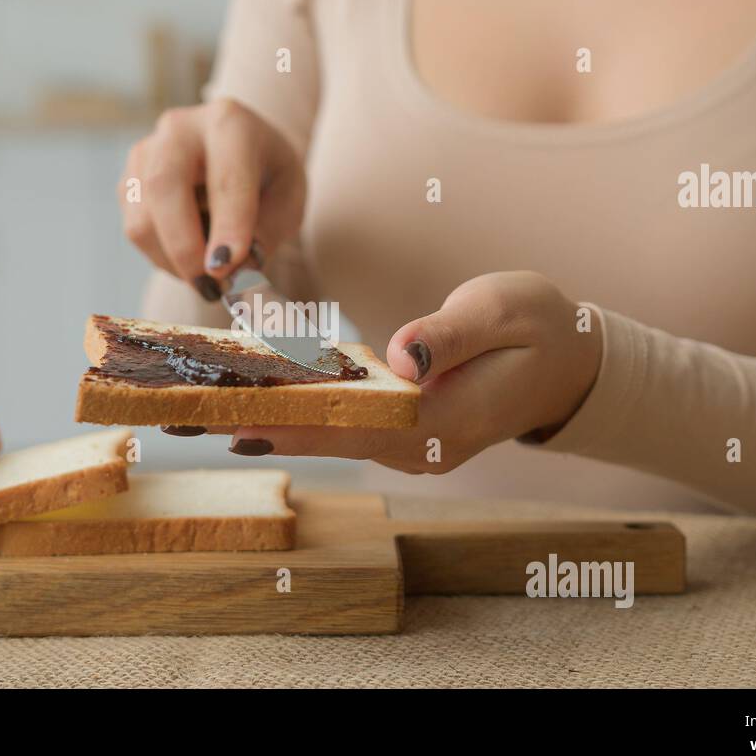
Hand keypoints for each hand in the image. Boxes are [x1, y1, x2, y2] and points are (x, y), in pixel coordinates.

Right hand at [117, 98, 305, 300]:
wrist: (236, 153)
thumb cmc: (266, 176)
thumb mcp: (288, 198)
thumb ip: (268, 231)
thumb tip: (236, 270)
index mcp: (229, 123)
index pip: (226, 177)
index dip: (227, 225)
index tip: (228, 268)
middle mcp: (179, 129)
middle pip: (164, 187)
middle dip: (185, 247)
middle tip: (210, 287)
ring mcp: (145, 153)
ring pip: (143, 219)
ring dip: (176, 262)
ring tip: (210, 276)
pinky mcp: (128, 182)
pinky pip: (136, 232)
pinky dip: (165, 258)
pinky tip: (193, 255)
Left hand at [223, 271, 603, 472]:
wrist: (572, 363)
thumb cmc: (541, 327)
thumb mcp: (504, 308)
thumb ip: (451, 332)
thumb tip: (400, 357)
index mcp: (445, 420)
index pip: (351, 425)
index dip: (289, 420)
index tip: (230, 417)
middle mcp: (422, 448)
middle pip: (325, 438)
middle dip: (255, 424)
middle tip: (182, 416)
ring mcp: (412, 448)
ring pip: (327, 438)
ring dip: (266, 421)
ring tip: (197, 409)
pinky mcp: (405, 435)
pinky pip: (341, 429)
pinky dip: (295, 415)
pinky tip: (251, 404)